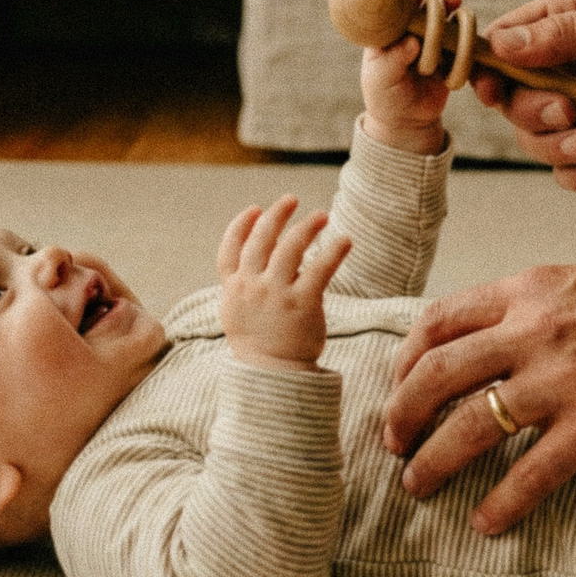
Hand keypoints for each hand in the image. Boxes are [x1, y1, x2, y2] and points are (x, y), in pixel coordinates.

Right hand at [218, 195, 352, 371]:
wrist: (272, 377)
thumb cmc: (258, 345)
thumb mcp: (237, 313)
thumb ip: (243, 286)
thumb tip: (262, 259)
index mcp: (233, 289)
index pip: (230, 249)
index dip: (241, 226)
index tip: (255, 209)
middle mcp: (251, 287)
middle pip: (261, 240)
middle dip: (277, 215)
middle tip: (292, 199)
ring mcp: (276, 294)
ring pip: (290, 247)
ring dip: (307, 226)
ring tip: (322, 215)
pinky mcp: (302, 303)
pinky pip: (320, 269)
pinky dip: (334, 251)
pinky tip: (344, 240)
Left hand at [360, 0, 457, 154]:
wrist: (405, 122)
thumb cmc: (385, 97)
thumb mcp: (380, 79)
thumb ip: (392, 59)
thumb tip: (412, 41)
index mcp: (391, 30)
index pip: (403, 1)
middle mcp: (414, 31)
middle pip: (432, 7)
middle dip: (439, 9)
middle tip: (447, 10)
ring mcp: (434, 43)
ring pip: (452, 22)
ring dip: (457, 24)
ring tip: (459, 32)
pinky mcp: (452, 58)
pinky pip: (465, 44)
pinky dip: (468, 44)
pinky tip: (467, 51)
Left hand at [384, 262, 575, 534]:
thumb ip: (526, 307)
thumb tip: (475, 338)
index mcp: (528, 292)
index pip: (438, 322)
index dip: (404, 361)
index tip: (397, 389)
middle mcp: (536, 331)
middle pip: (437, 375)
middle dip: (401, 416)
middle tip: (392, 445)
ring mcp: (565, 380)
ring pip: (471, 425)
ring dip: (434, 462)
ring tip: (418, 485)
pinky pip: (531, 474)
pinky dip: (500, 504)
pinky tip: (485, 522)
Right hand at [479, 0, 575, 191]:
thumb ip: (565, 34)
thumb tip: (500, 45)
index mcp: (570, 20)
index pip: (506, 44)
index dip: (487, 68)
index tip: (485, 89)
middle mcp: (572, 65)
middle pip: (513, 98)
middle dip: (532, 114)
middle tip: (570, 115)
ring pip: (537, 138)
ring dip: (555, 148)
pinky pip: (571, 170)